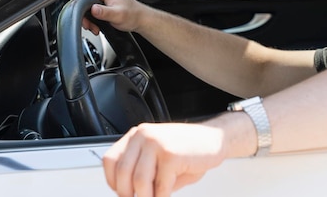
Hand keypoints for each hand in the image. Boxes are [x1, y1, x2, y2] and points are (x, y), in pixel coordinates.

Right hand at [72, 0, 143, 33]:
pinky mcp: (101, 1)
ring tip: (94, 27)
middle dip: (82, 14)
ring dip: (86, 18)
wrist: (140, 18)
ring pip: (83, 5)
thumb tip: (93, 9)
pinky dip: (90, 18)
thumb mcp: (118, 15)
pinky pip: (89, 8)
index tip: (77, 16)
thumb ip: (105, 12)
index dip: (75, 4)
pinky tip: (95, 25)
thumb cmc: (132, 15)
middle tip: (88, 25)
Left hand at [103, 123, 226, 196]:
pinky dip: (163, 196)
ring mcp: (157, 143)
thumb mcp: (158, 156)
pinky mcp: (171, 155)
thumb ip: (142, 171)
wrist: (215, 138)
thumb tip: (129, 194)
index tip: (124, 193)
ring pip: (139, 182)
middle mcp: (144, 135)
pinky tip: (168, 193)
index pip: (110, 160)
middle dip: (128, 194)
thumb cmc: (188, 149)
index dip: (113, 182)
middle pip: (122, 173)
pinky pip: (160, 186)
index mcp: (137, 135)